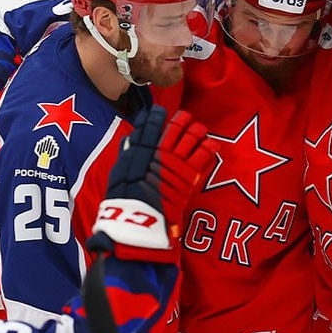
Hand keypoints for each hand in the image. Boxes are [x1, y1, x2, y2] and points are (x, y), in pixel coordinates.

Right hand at [88, 106, 216, 263]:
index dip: (156, 115)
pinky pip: (204, 152)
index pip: (150, 124)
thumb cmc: (126, 201)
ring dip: (197, 129)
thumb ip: (127, 154)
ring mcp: (176, 161)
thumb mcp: (119, 173)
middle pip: (176, 125)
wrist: (141, 221)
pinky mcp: (190, 173)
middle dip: (182, 119)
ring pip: (192, 135)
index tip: (159, 111)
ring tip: (199, 130)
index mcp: (141, 149)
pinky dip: (209, 146)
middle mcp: (159, 150)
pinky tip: (212, 144)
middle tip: (185, 118)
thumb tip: (130, 140)